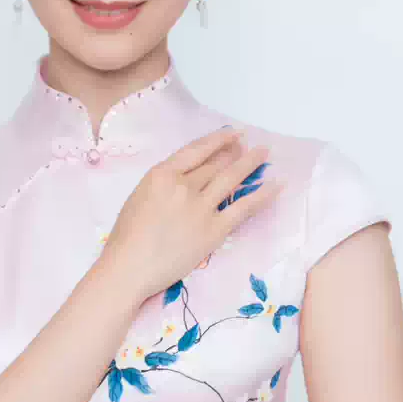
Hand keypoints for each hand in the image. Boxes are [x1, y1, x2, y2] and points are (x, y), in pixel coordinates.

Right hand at [100, 125, 282, 301]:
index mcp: (161, 174)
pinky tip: (275, 185)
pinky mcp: (214, 230)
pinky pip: (243, 208)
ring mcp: (201, 207)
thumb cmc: (126, 237)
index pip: (195, 151)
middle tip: (249, 145)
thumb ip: (164, 184)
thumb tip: (187, 179)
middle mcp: (184, 185)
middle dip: (234, 152)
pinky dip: (262, 194)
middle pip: (215, 164)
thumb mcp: (140, 196)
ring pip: (231, 179)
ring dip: (251, 163)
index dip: (217, 140)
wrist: (129, 267)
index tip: (231, 134)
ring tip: (264, 154)